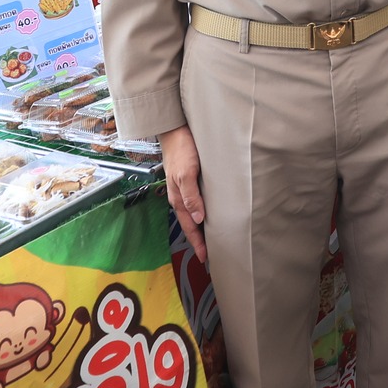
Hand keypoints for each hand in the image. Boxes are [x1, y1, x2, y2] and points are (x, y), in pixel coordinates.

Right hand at [158, 125, 207, 256]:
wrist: (175, 129)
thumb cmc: (181, 150)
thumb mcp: (186, 173)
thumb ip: (191, 195)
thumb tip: (198, 218)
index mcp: (178, 198)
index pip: (190, 226)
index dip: (197, 242)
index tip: (205, 258)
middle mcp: (181, 196)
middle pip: (191, 223)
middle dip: (199, 239)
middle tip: (210, 253)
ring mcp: (185, 188)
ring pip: (193, 213)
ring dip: (201, 226)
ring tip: (211, 237)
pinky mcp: (191, 179)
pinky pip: (196, 200)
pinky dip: (203, 210)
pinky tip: (210, 211)